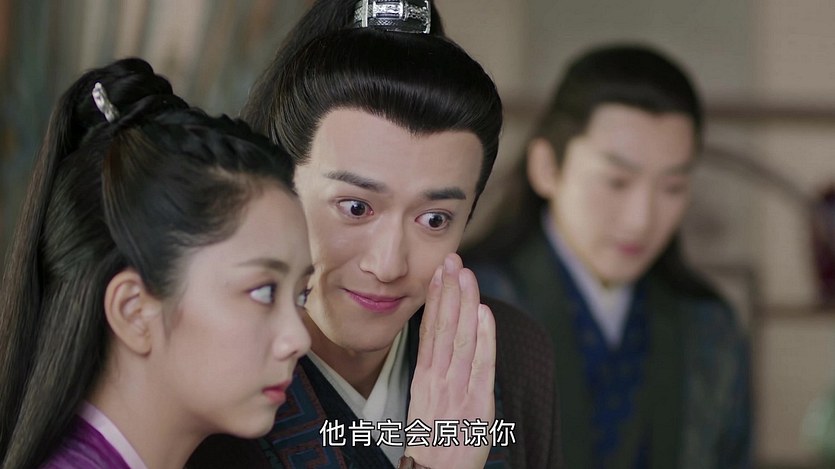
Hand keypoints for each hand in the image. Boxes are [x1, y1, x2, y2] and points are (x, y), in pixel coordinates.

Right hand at [404, 253, 495, 468]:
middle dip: (449, 291)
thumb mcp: (425, 402)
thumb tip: (442, 340)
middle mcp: (437, 378)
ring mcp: (456, 389)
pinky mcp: (476, 403)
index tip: (440, 273)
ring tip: (467, 275)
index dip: (436, 299)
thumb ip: (434, 371)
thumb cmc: (434, 441)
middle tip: (453, 260)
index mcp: (423, 377)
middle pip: (443, 327)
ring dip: (464, 303)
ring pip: (460, 338)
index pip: (430, 329)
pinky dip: (484, 337)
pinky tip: (484, 313)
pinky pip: (481, 364)